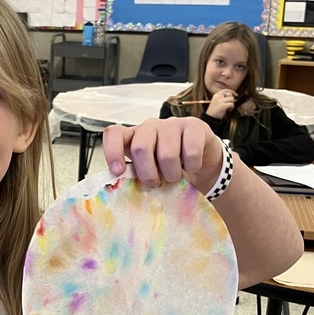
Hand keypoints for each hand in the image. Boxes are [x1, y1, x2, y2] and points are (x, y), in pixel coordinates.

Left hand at [103, 116, 223, 195]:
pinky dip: (191, 167)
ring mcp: (172, 124)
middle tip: (156, 184)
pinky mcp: (194, 126)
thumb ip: (136, 175)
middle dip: (148, 173)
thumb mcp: (149, 171)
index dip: (112, 152)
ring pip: (167, 153)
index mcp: (133, 137)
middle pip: (141, 147)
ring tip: (175, 177)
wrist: (201, 160)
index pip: (114, 133)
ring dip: (172, 174)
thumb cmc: (168, 167)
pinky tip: (191, 167)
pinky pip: (191, 152)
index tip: (118, 172)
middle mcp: (150, 126)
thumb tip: (123, 190)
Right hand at [205, 88, 236, 119]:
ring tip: (228, 108)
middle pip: (230, 94)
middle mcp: (218, 97)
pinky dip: (231, 108)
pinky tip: (228, 110)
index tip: (236, 95)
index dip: (232, 92)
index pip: (226, 90)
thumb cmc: (214, 111)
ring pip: (231, 99)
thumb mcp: (216, 101)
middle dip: (232, 99)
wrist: (210, 117)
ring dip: (232, 104)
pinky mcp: (222, 106)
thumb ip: (222, 98)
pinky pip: (231, 104)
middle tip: (229, 104)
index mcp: (216, 95)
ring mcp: (220, 101)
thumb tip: (232, 96)